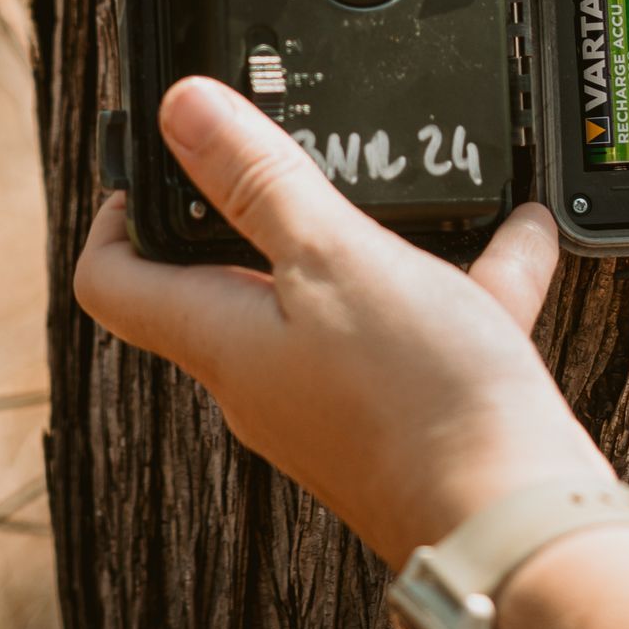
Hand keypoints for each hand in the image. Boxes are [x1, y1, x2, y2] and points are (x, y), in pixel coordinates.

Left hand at [74, 77, 608, 566]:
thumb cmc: (419, 402)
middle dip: (254, 208)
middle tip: (284, 147)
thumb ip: (259, 179)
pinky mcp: (404, 417)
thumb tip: (178, 109)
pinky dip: (460, 279)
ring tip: (415, 185)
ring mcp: (334, 402)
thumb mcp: (334, 257)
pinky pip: (419, 330)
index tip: (157, 159)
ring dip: (371, 237)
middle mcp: (266, 380)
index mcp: (224, 340)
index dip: (118, 213)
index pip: (115, 281)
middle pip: (226, 282)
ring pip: (335, 298)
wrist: (514, 519)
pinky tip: (514, 237)